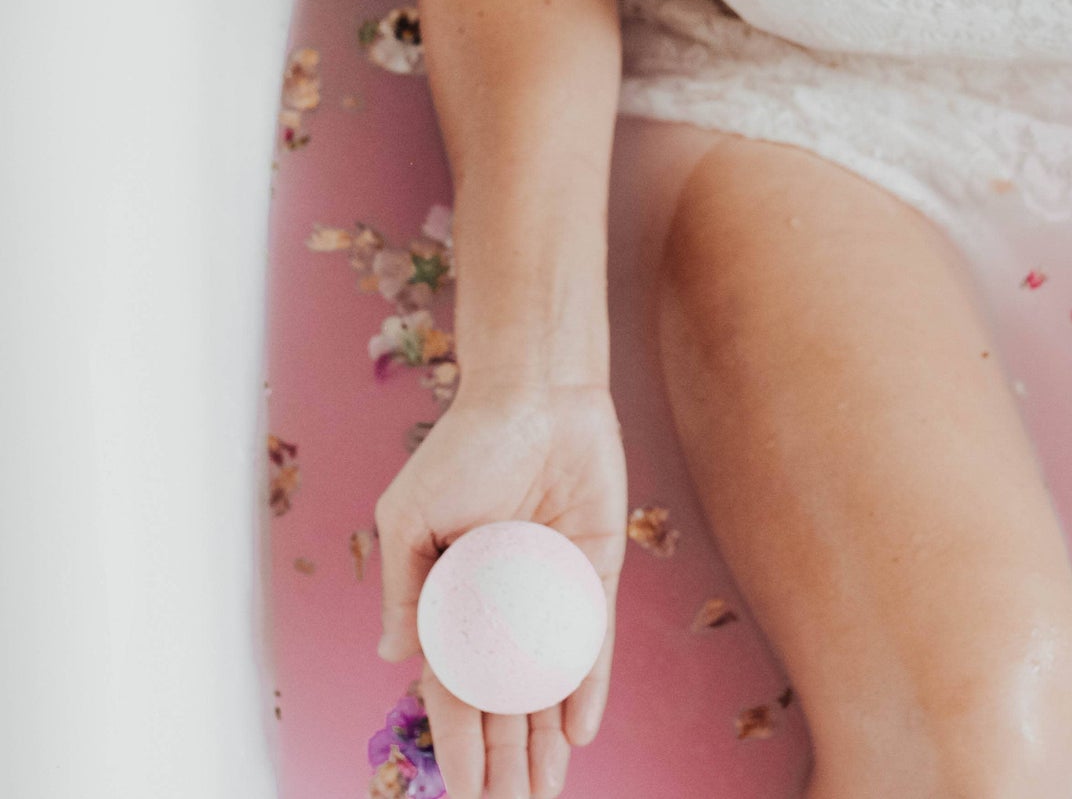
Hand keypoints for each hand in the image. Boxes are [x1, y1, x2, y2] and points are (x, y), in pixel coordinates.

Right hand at [375, 381, 626, 798]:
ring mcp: (548, 589)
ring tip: (546, 791)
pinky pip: (591, 639)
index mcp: (450, 594)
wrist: (537, 391)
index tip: (463, 794)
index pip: (455, 688)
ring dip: (545, 738)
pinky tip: (582, 732)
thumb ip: (406, 586)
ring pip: (547, 681)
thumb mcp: (412, 513)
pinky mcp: (595, 569)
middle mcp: (501, 601)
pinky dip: (587, 684)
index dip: (458, 742)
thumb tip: (397, 659)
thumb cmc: (466, 443)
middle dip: (506, 758)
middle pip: (503, 698)